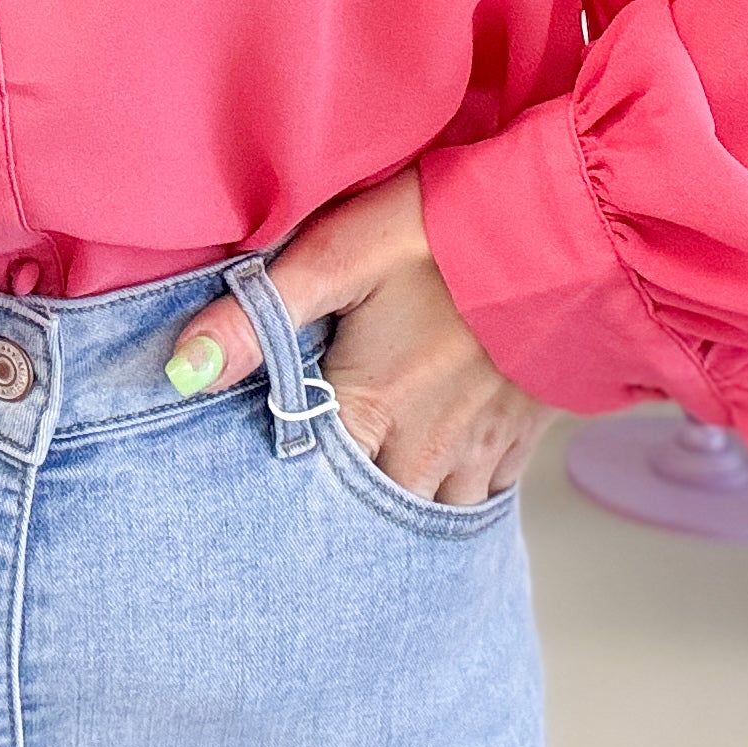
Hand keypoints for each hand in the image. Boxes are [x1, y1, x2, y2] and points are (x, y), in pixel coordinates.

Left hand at [160, 170, 555, 504]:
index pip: (309, 489)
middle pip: (368, 513)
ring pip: (427, 513)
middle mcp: (425, 449)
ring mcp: (481, 448)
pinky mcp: (523, 436)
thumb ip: (260, 316)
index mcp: (370, 410)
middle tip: (310, 505)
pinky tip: (434, 476)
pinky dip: (454, 495)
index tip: (255, 498)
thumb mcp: (338, 255)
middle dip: (340, 512)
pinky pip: (483, 497)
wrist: (567, 233)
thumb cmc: (445, 233)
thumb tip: (180, 371)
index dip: (283, 493)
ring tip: (367, 493)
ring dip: (396, 508)